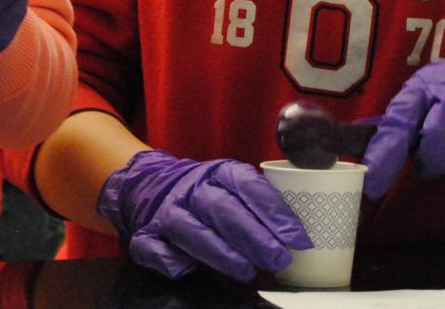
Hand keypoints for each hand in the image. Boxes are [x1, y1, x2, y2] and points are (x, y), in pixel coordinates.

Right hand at [97, 150, 310, 280]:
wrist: (150, 186)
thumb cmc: (206, 195)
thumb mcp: (233, 188)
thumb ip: (259, 206)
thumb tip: (299, 239)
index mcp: (217, 173)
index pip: (246, 184)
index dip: (273, 210)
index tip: (297, 237)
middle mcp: (190, 188)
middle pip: (219, 207)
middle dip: (252, 235)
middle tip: (279, 259)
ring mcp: (166, 211)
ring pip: (187, 228)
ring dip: (217, 250)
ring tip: (246, 271)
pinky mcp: (145, 234)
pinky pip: (153, 247)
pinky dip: (169, 259)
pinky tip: (187, 270)